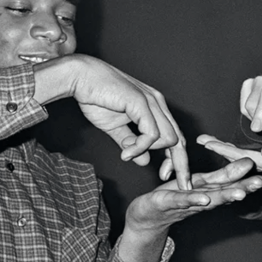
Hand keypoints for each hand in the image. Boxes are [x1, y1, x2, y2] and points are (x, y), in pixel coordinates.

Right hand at [38, 55, 189, 188]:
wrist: (81, 78)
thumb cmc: (96, 99)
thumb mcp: (116, 128)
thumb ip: (130, 143)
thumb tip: (143, 160)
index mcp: (155, 107)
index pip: (175, 136)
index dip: (176, 159)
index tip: (167, 177)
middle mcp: (158, 103)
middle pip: (179, 139)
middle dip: (180, 165)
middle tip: (175, 183)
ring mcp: (152, 101)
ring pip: (169, 138)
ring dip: (148, 151)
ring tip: (127, 154)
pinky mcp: (141, 102)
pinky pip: (151, 134)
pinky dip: (139, 147)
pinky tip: (125, 153)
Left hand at [116, 158, 261, 261]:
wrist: (146, 217)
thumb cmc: (174, 198)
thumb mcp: (200, 184)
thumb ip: (223, 176)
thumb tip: (247, 165)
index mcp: (208, 191)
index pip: (230, 185)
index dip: (247, 182)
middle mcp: (201, 200)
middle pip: (224, 193)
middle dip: (243, 189)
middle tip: (261, 183)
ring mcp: (185, 203)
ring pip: (207, 199)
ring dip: (224, 197)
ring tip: (239, 194)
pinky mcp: (166, 202)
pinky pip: (181, 200)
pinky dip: (193, 199)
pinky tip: (204, 199)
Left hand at [197, 134, 261, 194]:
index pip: (240, 155)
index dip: (222, 148)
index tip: (205, 141)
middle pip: (237, 157)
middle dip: (219, 148)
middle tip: (201, 139)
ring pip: (243, 158)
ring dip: (228, 150)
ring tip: (213, 142)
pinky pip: (252, 158)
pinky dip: (241, 153)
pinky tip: (236, 149)